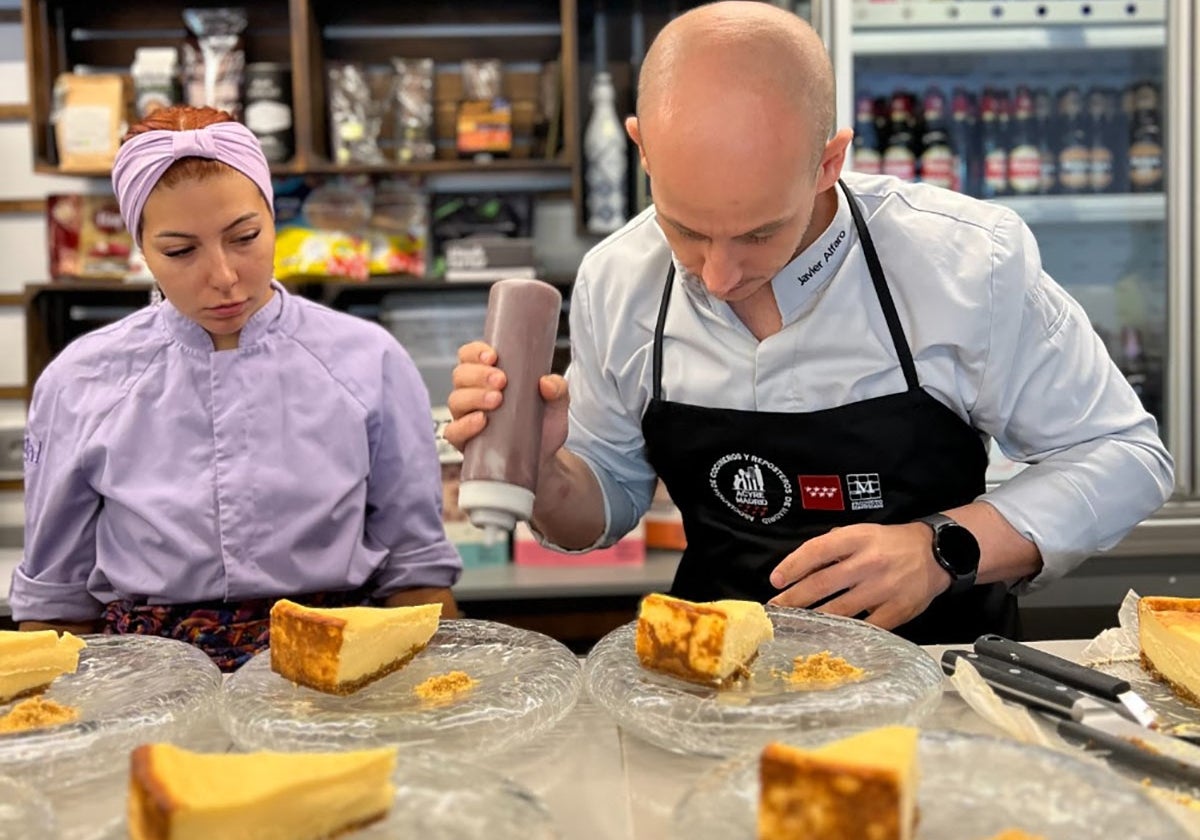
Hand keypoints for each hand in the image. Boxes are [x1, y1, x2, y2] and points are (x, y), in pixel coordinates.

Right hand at [443, 341, 569, 468]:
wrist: (543, 461)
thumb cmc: (543, 426)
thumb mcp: (557, 405)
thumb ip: (558, 390)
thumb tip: (547, 382)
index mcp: (488, 378)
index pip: (470, 356)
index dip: (475, 352)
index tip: (493, 356)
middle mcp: (472, 394)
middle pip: (460, 374)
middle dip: (479, 374)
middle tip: (502, 381)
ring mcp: (466, 418)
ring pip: (456, 400)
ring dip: (474, 396)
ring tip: (497, 400)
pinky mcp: (465, 442)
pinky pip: (453, 431)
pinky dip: (464, 425)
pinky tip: (481, 421)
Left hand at [766, 523, 950, 629]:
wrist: (936, 553)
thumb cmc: (889, 543)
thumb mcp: (861, 532)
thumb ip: (833, 545)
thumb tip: (801, 565)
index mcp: (857, 538)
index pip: (817, 551)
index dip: (792, 566)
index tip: (775, 580)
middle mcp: (868, 562)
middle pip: (822, 583)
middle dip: (794, 598)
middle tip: (776, 608)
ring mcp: (883, 588)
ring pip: (840, 609)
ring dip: (814, 619)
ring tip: (796, 625)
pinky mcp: (897, 610)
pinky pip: (865, 626)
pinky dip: (845, 632)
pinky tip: (829, 636)